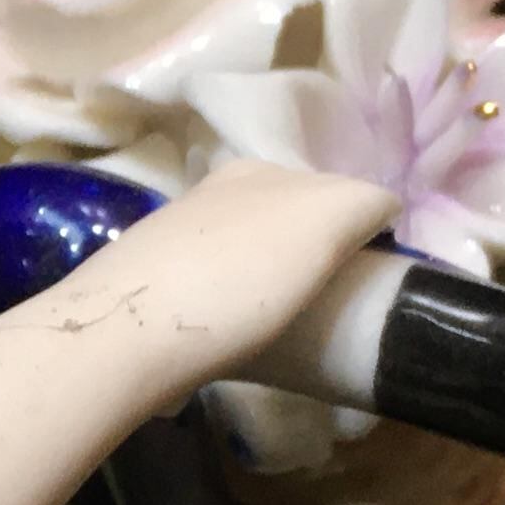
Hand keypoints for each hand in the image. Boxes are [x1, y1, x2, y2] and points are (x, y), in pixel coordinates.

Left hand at [54, 158, 399, 393]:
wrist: (125, 334)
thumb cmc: (238, 279)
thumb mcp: (326, 218)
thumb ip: (362, 202)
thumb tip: (379, 209)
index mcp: (260, 170)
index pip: (336, 191)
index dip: (359, 231)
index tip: (366, 278)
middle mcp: (215, 190)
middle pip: (289, 215)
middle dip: (313, 248)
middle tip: (328, 302)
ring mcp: (176, 235)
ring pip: (247, 247)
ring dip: (269, 275)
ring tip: (281, 321)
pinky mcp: (147, 282)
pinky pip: (211, 284)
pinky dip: (231, 300)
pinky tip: (230, 331)